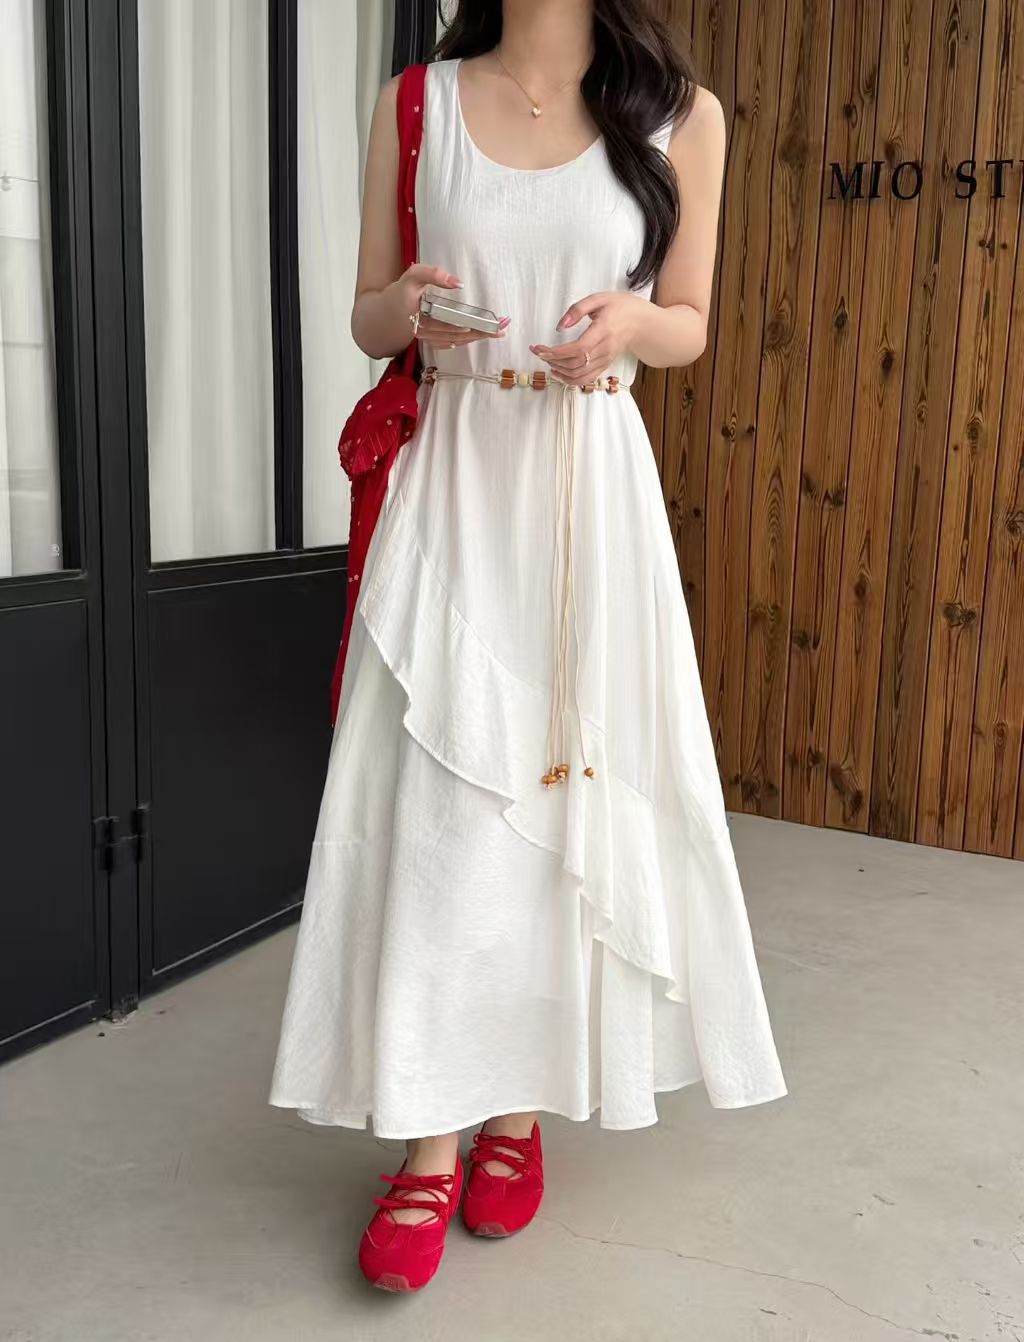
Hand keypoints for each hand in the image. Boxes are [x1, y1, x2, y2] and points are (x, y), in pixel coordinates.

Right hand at [390, 263, 509, 346]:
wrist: (379, 317)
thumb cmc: (397, 295)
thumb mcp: (412, 277)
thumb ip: (432, 274)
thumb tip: (458, 283)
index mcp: (425, 317)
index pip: (454, 322)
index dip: (473, 323)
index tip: (491, 323)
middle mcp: (428, 331)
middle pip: (460, 334)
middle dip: (482, 332)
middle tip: (503, 328)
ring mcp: (428, 338)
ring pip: (456, 340)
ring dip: (477, 338)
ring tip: (496, 333)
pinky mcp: (427, 340)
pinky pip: (447, 344)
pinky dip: (461, 342)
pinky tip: (471, 339)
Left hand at [529, 291, 644, 383]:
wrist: (641, 322)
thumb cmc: (620, 307)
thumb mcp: (599, 299)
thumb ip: (577, 310)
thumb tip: (560, 326)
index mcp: (604, 330)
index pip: (578, 348)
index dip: (557, 352)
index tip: (540, 350)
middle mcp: (605, 348)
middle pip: (575, 363)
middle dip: (553, 360)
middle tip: (539, 352)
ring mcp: (606, 360)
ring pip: (579, 375)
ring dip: (559, 371)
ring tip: (547, 361)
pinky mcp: (605, 366)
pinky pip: (586, 379)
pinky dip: (570, 379)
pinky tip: (559, 373)